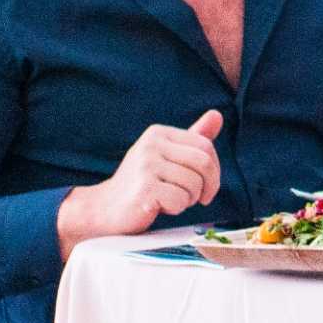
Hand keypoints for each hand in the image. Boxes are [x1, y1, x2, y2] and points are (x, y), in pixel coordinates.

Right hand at [56, 110, 226, 251]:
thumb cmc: (143, 182)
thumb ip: (192, 138)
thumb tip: (217, 114)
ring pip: (194, 184)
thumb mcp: (168, 156)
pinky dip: (175, 208)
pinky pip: (180, 200)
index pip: (205, 146)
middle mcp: (151, 145)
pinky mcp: (144, 188)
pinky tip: (158, 206)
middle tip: (194, 198)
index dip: (214, 171)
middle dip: (207, 186)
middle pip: (204, 164)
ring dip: (188, 199)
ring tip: (168, 199)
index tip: (206, 186)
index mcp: (158, 133)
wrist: (106, 208)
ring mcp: (145, 165)